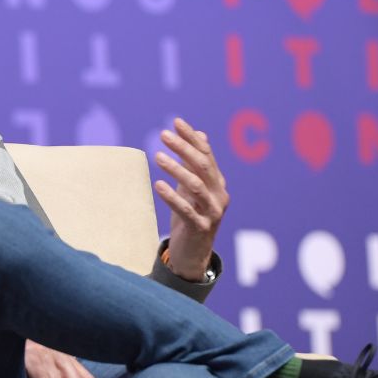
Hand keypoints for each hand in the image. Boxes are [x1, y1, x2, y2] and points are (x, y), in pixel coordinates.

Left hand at [153, 118, 229, 280]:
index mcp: (217, 183)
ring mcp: (213, 212)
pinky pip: (186, 210)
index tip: (176, 122)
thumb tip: (200, 134)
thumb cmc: (190, 217)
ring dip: (176, 169)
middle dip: (184, 148)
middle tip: (163, 135)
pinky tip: (158, 184)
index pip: (207, 154)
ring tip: (158, 157)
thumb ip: (195, 164)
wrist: (193, 254)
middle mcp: (219, 195)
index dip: (192, 138)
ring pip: (196, 185)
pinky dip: (172, 197)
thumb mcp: (192, 189)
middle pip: (203, 166)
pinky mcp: (201, 228)